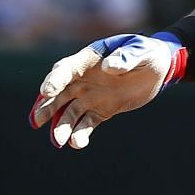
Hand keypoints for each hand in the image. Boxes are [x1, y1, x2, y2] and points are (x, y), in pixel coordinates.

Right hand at [29, 33, 183, 149]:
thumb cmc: (146, 52)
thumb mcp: (140, 51)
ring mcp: (90, 96)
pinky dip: (80, 134)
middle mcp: (83, 79)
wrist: (158, 68)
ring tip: (59, 142)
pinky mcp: (101, 111)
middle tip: (36, 120)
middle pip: (59, 94)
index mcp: (88, 60)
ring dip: (61, 126)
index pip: (65, 69)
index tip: (46, 92)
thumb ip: (126, 58)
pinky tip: (77, 143)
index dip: (54, 80)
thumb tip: (109, 67)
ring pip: (69, 112)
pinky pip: (86, 123)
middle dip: (46, 107)